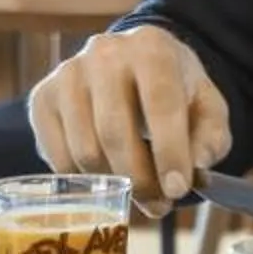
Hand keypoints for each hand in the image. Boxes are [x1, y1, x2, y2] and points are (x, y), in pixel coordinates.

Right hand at [25, 25, 230, 218]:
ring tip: (138, 196)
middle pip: (114, 131)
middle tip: (158, 206)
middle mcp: (104, 53)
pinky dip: (84, 181)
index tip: (177, 190)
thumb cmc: (176, 91)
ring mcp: (67, 74)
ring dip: (113, 185)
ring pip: (84, 150)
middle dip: (139, 179)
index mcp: (152, 47)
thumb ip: (210, 138)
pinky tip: (107, 179)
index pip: (160, 103)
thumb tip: (195, 170)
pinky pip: (57, 158)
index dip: (170, 151)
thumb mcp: (207, 108)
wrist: (134, 65)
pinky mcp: (42, 99)